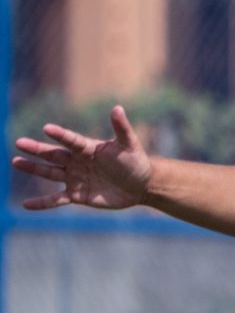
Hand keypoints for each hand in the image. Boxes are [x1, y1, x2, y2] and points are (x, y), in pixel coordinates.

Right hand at [12, 105, 151, 209]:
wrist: (140, 185)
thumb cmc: (135, 161)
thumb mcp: (129, 145)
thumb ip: (121, 128)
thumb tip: (117, 108)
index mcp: (88, 148)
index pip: (72, 141)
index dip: (61, 135)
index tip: (47, 128)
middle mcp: (78, 161)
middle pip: (54, 155)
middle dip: (37, 149)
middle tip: (19, 142)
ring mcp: (75, 178)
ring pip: (50, 173)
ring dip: (34, 168)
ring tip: (16, 161)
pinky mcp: (77, 195)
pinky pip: (56, 199)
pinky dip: (42, 203)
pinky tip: (26, 205)